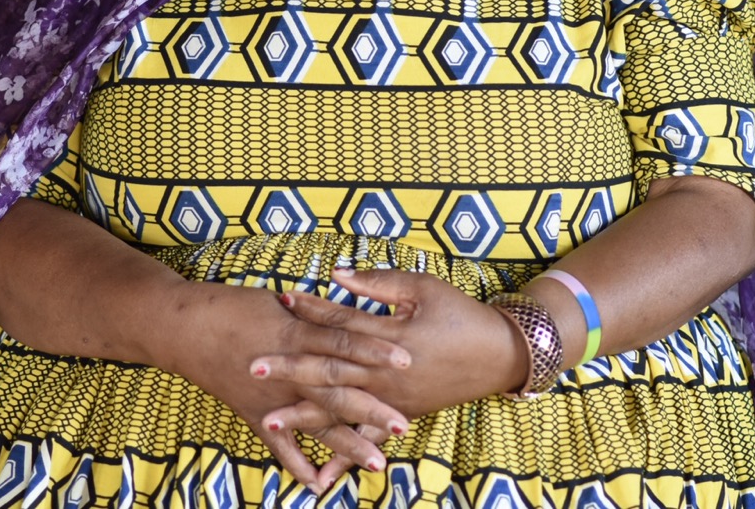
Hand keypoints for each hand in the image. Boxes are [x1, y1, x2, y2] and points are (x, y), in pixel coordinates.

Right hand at [158, 280, 411, 490]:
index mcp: (296, 334)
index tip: (408, 361)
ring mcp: (271, 396)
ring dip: (347, 443)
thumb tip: (349, 318)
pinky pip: (279, 445)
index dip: (376, 353)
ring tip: (378, 462)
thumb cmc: (232, 306)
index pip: (344, 344)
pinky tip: (319, 485)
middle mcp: (287, 369)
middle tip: (404, 425)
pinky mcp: (254, 414)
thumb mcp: (279, 303)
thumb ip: (315, 317)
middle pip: (337, 391)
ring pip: (316, 423)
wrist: (183, 327)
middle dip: (371, 409)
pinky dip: (297, 465)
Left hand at [251, 267, 527, 432]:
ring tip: (269, 422)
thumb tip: (337, 275)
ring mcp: (393, 399)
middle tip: (254, 367)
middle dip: (292, 369)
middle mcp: (387, 373)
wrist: (499, 355)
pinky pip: (368, 439)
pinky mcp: (400, 415)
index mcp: (392, 337)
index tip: (282, 300)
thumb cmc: (461, 315)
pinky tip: (320, 479)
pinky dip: (344, 458)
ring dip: (305, 415)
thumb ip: (378, 284)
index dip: (312, 309)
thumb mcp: (423, 288)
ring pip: (342, 409)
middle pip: (331, 369)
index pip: (343, 322)